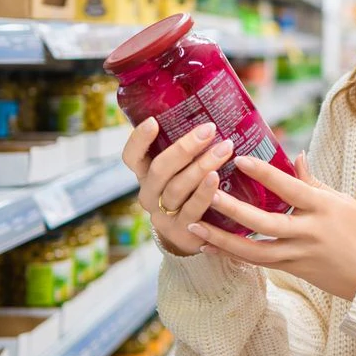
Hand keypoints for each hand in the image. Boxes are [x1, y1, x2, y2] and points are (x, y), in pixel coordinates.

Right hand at [121, 118, 236, 256]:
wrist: (193, 239)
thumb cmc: (191, 194)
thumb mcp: (181, 173)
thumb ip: (188, 152)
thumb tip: (213, 116)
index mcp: (145, 176)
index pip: (131, 157)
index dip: (139, 140)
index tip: (153, 121)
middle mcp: (149, 194)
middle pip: (160, 169)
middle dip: (185, 148)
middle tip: (209, 129)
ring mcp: (163, 215)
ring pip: (177, 188)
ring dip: (201, 166)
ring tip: (224, 149)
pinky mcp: (181, 232)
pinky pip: (192, 209)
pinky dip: (205, 193)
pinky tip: (217, 178)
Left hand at [187, 153, 355, 299]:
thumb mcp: (342, 201)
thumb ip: (313, 182)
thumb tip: (295, 156)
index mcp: (324, 208)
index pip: (290, 188)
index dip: (264, 174)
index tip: (239, 160)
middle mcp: (309, 232)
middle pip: (265, 222)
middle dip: (234, 209)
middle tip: (207, 194)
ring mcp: (300, 255)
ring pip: (255, 250)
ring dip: (223, 239)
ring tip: (196, 227)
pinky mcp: (294, 271)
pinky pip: (259, 263)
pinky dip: (234, 254)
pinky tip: (211, 247)